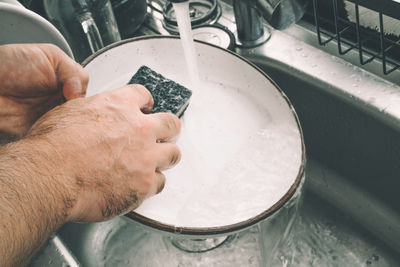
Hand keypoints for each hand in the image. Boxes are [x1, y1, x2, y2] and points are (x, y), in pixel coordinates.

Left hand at [0, 43, 87, 136]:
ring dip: (72, 124)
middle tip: (67, 106)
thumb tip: (80, 94)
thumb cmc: (9, 65)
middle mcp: (62, 100)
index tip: (75, 96)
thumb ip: (74, 72)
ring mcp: (52, 117)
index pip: (89, 93)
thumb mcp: (50, 55)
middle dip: (82, 113)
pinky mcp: (43, 132)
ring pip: (75, 126)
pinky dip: (61, 137)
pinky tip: (56, 128)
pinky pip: (59, 138)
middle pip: (84, 112)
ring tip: (59, 116)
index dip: (89, 97)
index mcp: (67, 82)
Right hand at [27, 84, 181, 221]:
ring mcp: (145, 157)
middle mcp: (138, 129)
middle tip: (165, 134)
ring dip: (165, 157)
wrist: (50, 176)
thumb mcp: (68, 113)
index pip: (143, 96)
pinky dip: (152, 184)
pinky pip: (160, 183)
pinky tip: (142, 185)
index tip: (146, 108)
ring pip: (173, 154)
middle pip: (170, 123)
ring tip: (157, 162)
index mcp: (119, 107)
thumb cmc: (52, 148)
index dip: (146, 102)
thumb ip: (91, 112)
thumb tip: (92, 117)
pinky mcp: (144, 184)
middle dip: (169, 129)